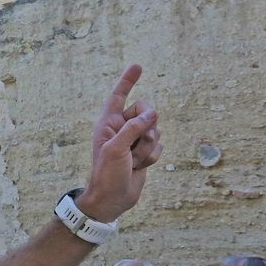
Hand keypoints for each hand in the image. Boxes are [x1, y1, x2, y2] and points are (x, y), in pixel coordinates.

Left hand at [76, 66, 161, 223]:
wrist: (112, 199)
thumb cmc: (107, 174)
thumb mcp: (116, 149)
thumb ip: (133, 127)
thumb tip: (153, 113)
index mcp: (108, 123)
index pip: (118, 96)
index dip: (128, 81)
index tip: (138, 66)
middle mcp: (122, 128)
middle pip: (146, 111)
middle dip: (147, 128)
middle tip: (138, 145)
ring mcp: (134, 140)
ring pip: (155, 130)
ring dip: (148, 148)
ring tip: (133, 161)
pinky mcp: (145, 152)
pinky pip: (159, 147)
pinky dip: (152, 158)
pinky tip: (140, 167)